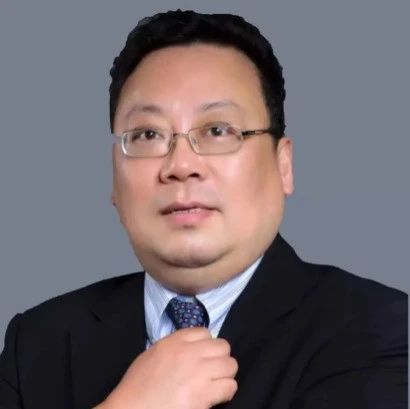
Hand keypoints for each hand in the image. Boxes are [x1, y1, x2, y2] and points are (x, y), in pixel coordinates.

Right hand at [98, 327, 237, 408]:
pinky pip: (230, 386)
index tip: (203, 357)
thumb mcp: (153, 354)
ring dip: (225, 375)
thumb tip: (192, 348)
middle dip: (220, 359)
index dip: (207, 345)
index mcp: (175, 341)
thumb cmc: (137, 386)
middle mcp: (189, 352)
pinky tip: (216, 397)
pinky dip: (226, 392)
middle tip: (213, 372)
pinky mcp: (204, 394)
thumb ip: (174, 347)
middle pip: (223, 347)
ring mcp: (198, 372)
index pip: (205, 333)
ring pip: (230, 365)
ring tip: (216, 384)